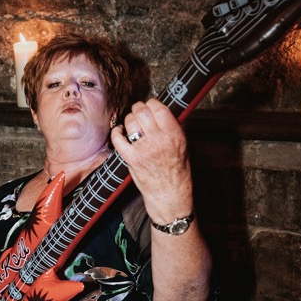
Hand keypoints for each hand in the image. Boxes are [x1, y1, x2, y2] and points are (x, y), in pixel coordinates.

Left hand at [110, 98, 193, 225]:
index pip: (159, 108)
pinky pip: (118, 138)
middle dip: (138, 109)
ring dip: (129, 120)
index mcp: (175, 135)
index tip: (149, 105)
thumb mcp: (183, 147)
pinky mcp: (132, 159)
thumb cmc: (178, 173)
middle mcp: (160, 140)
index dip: (151, 103)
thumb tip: (160, 113)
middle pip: (142, 111)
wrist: (170, 197)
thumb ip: (172, 129)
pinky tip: (120, 132)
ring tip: (132, 125)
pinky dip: (117, 133)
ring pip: (130, 122)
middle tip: (138, 112)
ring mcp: (144, 149)